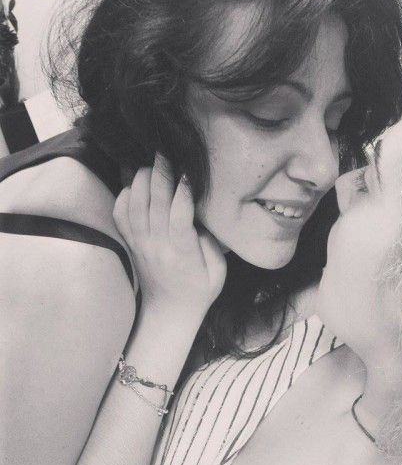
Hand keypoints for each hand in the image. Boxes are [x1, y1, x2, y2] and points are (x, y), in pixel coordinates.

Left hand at [113, 154, 225, 317]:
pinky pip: (120, 214)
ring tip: (152, 163)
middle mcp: (157, 246)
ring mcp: (140, 244)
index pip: (179, 216)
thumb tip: (202, 215)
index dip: (183, 192)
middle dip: (160, 174)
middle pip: (154, 203)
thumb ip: (212, 243)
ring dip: (142, 181)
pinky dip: (124, 195)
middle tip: (166, 152)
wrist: (169, 312)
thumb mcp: (218, 271)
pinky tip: (135, 185)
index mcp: (182, 253)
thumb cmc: (199, 290)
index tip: (189, 172)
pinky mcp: (130, 244)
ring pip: (134, 205)